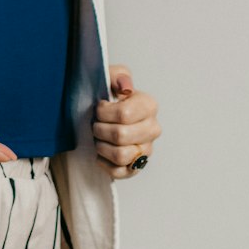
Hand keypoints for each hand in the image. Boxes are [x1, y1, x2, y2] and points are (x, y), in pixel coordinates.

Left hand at [93, 64, 160, 178]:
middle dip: (100, 130)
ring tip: (98, 138)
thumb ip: (118, 76)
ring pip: (120, 156)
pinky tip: (101, 151)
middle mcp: (152, 129)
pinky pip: (119, 172)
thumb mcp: (112, 77)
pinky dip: (104, 163)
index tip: (99, 108)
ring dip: (102, 146)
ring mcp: (146, 149)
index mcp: (149, 105)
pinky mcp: (137, 167)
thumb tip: (125, 88)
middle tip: (95, 124)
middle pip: (121, 136)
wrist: (105, 114)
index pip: (124, 114)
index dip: (104, 113)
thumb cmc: (109, 95)